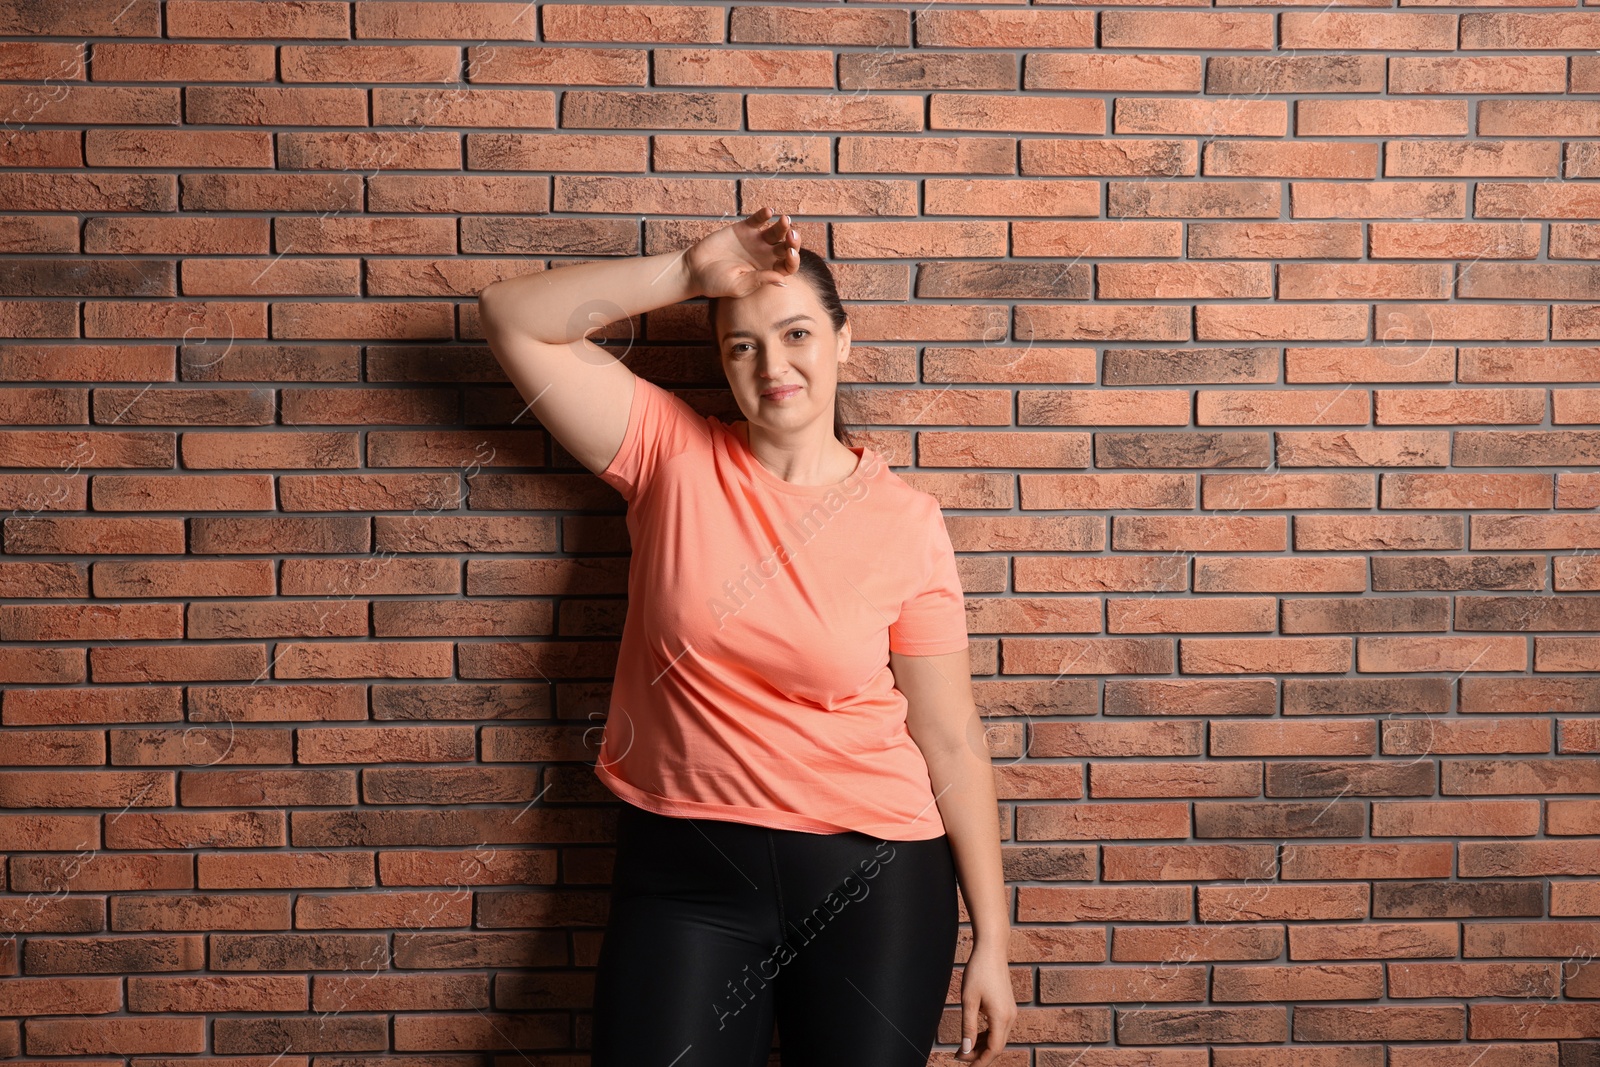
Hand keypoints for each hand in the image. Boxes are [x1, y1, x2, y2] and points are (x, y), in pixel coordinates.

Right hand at [682, 206, 799, 299]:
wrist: (695, 269)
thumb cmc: (716, 283)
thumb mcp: (738, 286)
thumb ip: (759, 280)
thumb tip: (783, 281)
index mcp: (768, 271)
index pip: (788, 265)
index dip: (793, 260)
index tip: (790, 254)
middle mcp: (766, 256)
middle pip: (787, 246)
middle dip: (793, 241)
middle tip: (792, 235)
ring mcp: (756, 241)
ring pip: (776, 231)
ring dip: (783, 226)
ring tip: (784, 221)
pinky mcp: (744, 229)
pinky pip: (758, 220)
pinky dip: (764, 215)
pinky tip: (768, 212)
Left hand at [956, 941, 1015, 1064]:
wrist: (992, 950)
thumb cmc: (978, 971)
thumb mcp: (969, 1001)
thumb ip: (967, 1027)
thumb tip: (965, 1050)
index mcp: (1001, 1017)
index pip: (994, 1049)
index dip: (980, 1061)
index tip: (965, 1066)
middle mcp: (1010, 1017)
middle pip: (997, 1046)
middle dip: (979, 1055)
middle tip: (959, 1056)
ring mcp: (1010, 1012)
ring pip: (998, 1038)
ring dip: (982, 1046)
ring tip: (963, 1049)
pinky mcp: (1007, 1007)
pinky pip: (998, 1028)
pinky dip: (986, 1035)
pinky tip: (973, 1037)